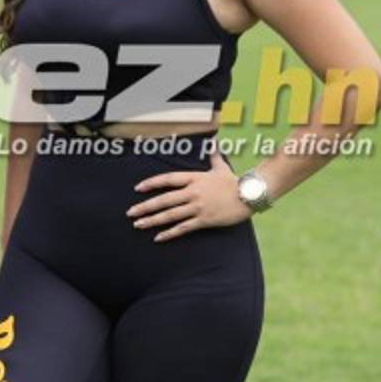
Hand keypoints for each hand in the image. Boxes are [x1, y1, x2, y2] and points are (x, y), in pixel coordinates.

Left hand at [127, 150, 252, 241]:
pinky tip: (158, 237)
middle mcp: (193, 192)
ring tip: (138, 225)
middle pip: (164, 199)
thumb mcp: (221, 167)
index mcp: (194, 178)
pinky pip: (184, 228)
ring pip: (170, 215)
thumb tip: (213, 143)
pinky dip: (170, 233)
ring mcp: (198, 207)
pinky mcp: (204, 220)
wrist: (250, 195)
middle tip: (130, 212)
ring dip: (153, 220)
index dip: (152, 183)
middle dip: (145, 206)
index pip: (168, 179)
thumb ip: (213, 156)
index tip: (138, 188)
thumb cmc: (235, 182)